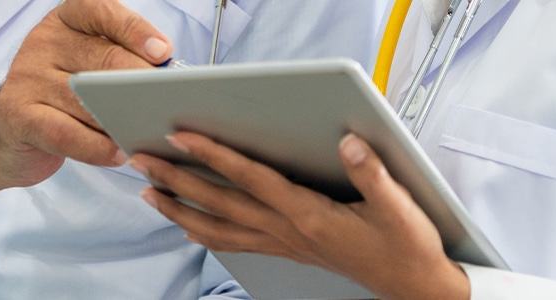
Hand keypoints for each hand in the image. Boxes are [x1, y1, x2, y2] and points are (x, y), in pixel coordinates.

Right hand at [0, 0, 170, 182]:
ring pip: (89, 101)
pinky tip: (117, 153)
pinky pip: (66, 133)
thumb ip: (120, 61)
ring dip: (123, 120)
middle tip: (166, 104)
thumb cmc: (60, 94)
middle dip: (141, 83)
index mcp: (66, 20)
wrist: (10, 129)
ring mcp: (27, 77)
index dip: (135, 31)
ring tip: (147, 133)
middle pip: (104, 58)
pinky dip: (97, 147)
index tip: (162, 53)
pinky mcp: (18, 115)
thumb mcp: (87, 64)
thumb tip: (165, 77)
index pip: (102, 12)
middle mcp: (44, 42)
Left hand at [128, 132, 470, 299]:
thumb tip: (348, 141)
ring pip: (218, 228)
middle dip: (177, 179)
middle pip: (220, 202)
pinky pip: (234, 242)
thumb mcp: (400, 206)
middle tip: (141, 159)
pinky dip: (205, 233)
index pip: (250, 178)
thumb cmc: (406, 246)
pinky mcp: (288, 250)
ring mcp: (284, 244)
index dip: (214, 155)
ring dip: (179, 209)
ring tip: (149, 193)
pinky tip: (188, 226)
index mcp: (309, 215)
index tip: (182, 135)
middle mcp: (288, 231)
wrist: (413, 287)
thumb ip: (372, 172)